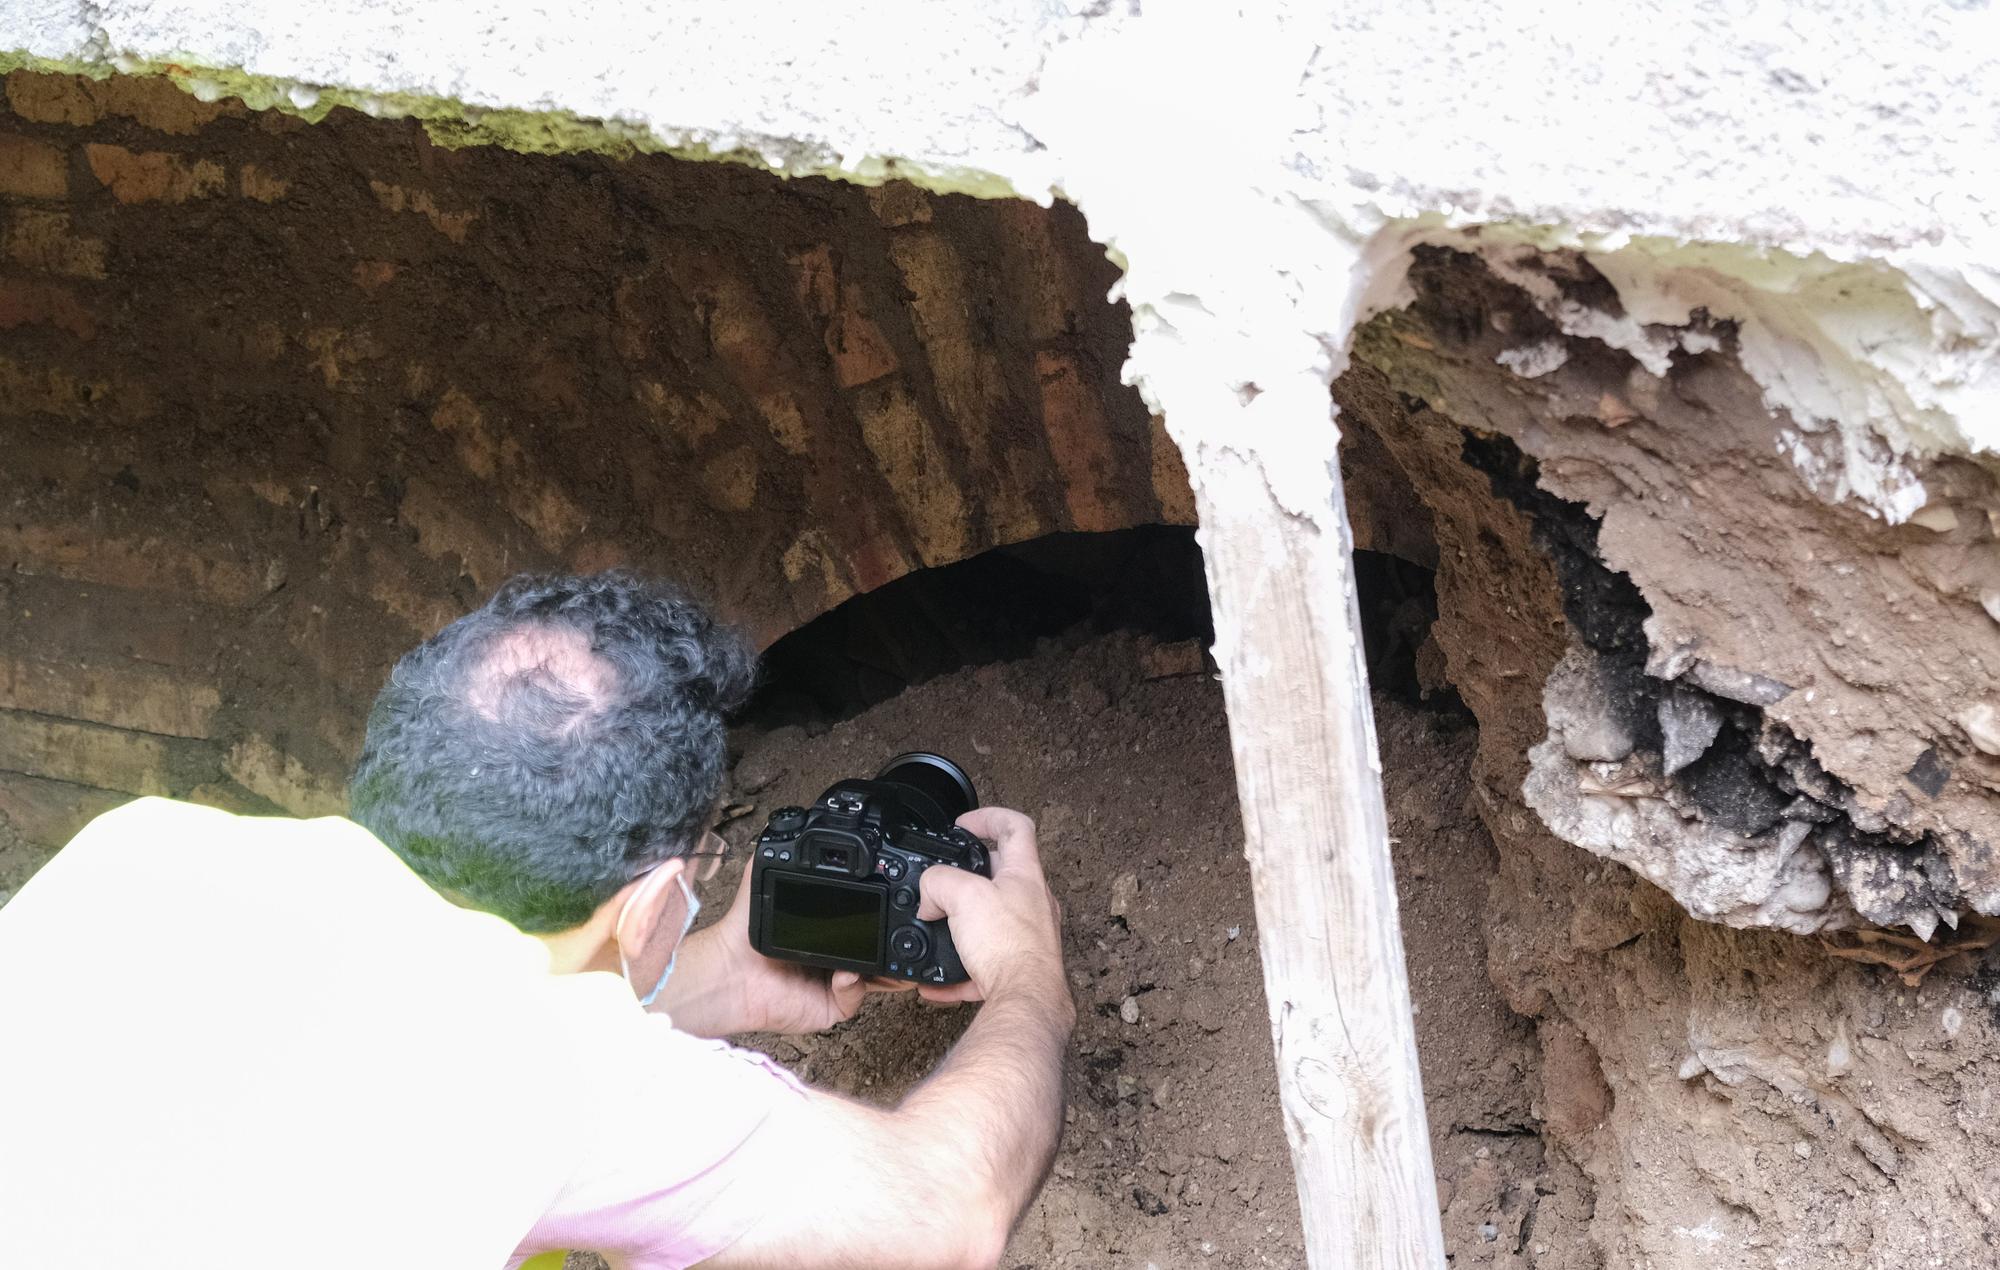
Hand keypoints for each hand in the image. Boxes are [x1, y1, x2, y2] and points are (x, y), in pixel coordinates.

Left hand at [664, 864, 912, 1037]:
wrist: (729, 973)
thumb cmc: (744, 934)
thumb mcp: (764, 884)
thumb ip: (779, 855)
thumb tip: (789, 826)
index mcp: (827, 929)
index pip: (864, 921)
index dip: (880, 914)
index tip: (891, 900)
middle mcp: (836, 955)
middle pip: (880, 950)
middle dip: (893, 942)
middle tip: (901, 929)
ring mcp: (836, 982)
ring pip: (877, 978)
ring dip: (887, 968)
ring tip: (890, 955)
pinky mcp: (830, 1005)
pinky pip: (855, 998)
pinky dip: (854, 986)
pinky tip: (845, 972)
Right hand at [915, 807, 1068, 1009]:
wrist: (1024, 1000)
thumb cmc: (1009, 946)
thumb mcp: (962, 896)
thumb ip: (938, 883)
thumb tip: (929, 895)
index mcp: (1025, 875)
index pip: (1016, 827)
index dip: (988, 817)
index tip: (964, 825)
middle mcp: (1033, 903)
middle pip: (1002, 876)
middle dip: (969, 877)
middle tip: (946, 882)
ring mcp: (1029, 937)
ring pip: (992, 922)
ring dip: (963, 925)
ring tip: (940, 930)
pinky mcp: (1018, 969)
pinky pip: (984, 964)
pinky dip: (959, 970)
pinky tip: (937, 981)